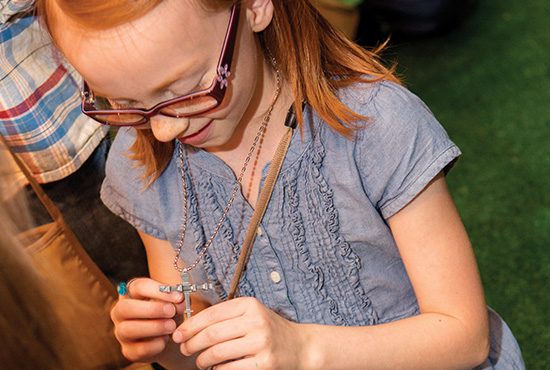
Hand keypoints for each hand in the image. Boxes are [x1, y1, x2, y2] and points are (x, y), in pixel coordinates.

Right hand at [111, 277, 184, 361]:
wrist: (172, 338)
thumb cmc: (169, 313)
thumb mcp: (174, 303)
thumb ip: (177, 300)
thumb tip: (181, 300)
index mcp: (131, 293)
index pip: (137, 286)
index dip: (158, 290)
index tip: (178, 296)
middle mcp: (121, 312)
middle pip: (125, 307)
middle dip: (151, 309)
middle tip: (171, 311)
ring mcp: (121, 332)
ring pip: (128, 329)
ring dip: (154, 327)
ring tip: (172, 326)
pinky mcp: (129, 351)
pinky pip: (138, 349)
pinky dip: (155, 344)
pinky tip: (165, 340)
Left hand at [172, 297, 307, 369]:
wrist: (300, 347)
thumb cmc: (269, 330)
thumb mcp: (251, 315)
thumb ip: (226, 317)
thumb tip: (190, 328)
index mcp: (249, 305)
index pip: (212, 314)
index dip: (191, 325)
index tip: (178, 334)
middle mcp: (256, 321)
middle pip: (212, 334)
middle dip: (192, 343)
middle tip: (184, 349)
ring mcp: (261, 343)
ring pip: (218, 352)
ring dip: (202, 359)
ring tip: (199, 361)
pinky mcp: (264, 363)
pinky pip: (229, 368)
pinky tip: (215, 368)